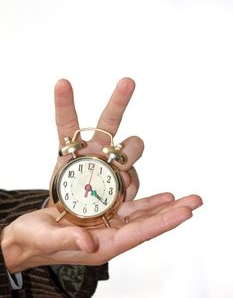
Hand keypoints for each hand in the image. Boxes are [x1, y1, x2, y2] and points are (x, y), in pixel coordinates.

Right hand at [1, 193, 201, 272]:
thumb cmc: (33, 240)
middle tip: (195, 202)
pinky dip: (147, 203)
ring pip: (142, 215)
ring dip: (164, 206)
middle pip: (147, 224)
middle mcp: (109, 236)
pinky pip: (130, 208)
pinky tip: (161, 197)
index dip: (162, 223)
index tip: (184, 212)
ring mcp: (107, 224)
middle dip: (172, 213)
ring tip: (185, 199)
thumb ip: (69, 240)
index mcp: (100, 246)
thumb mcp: (47, 239)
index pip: (138, 234)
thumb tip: (92, 244)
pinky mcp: (102, 214)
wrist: (26, 236)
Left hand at [49, 77, 143, 204]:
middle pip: (109, 119)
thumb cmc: (68, 200)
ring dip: (131, 156)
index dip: (64, 103)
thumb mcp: (61, 193)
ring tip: (120, 175)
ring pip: (133, 145)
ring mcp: (115, 160)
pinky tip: (119, 197)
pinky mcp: (128, 175)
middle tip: (128, 82)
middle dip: (118, 100)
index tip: (62, 83)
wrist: (82, 216)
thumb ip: (80, 191)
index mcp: (73, 149)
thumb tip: (107, 192)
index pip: (67, 122)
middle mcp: (97, 148)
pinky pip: (135, 175)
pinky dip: (130, 186)